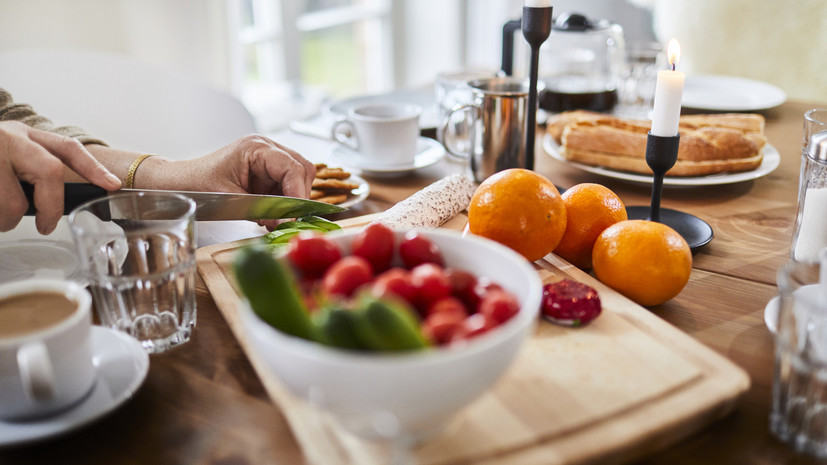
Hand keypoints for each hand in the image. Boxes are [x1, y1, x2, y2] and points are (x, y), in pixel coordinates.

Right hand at [0, 121, 120, 233]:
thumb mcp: (9, 154)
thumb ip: (33, 170)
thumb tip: (65, 200)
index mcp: (24, 135)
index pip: (67, 148)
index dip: (92, 167)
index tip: (112, 185)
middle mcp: (8, 138)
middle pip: (49, 172)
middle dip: (51, 206)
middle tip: (46, 225)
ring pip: (12, 202)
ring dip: (7, 220)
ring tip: (1, 219)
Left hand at [162, 135, 315, 228]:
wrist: (180, 184)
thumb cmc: (197, 185)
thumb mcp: (230, 199)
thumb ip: (261, 208)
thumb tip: (285, 220)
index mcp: (256, 148)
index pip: (292, 167)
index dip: (298, 192)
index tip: (294, 214)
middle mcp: (266, 148)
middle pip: (302, 169)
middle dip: (298, 196)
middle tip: (287, 217)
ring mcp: (268, 158)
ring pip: (298, 178)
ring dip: (291, 199)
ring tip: (274, 217)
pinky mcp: (266, 171)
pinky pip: (286, 185)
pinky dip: (283, 201)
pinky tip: (269, 213)